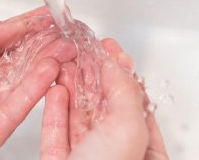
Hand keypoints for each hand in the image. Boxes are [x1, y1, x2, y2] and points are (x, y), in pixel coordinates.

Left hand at [0, 7, 74, 159]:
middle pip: (8, 62)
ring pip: (14, 86)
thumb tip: (2, 27)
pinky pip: (10, 114)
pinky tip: (47, 76)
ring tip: (62, 51)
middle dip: (38, 45)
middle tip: (61, 34)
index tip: (41, 17)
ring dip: (41, 67)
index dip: (18, 27)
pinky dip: (32, 94)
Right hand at [40, 39, 168, 159]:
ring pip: (79, 116)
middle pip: (105, 104)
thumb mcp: (126, 130)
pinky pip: (56, 132)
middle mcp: (116, 151)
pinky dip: (55, 110)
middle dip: (94, 74)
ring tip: (66, 63)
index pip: (135, 100)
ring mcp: (88, 157)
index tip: (111, 49)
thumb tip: (116, 64)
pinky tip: (55, 91)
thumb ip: (125, 93)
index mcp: (143, 147)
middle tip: (85, 50)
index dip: (122, 71)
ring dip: (72, 87)